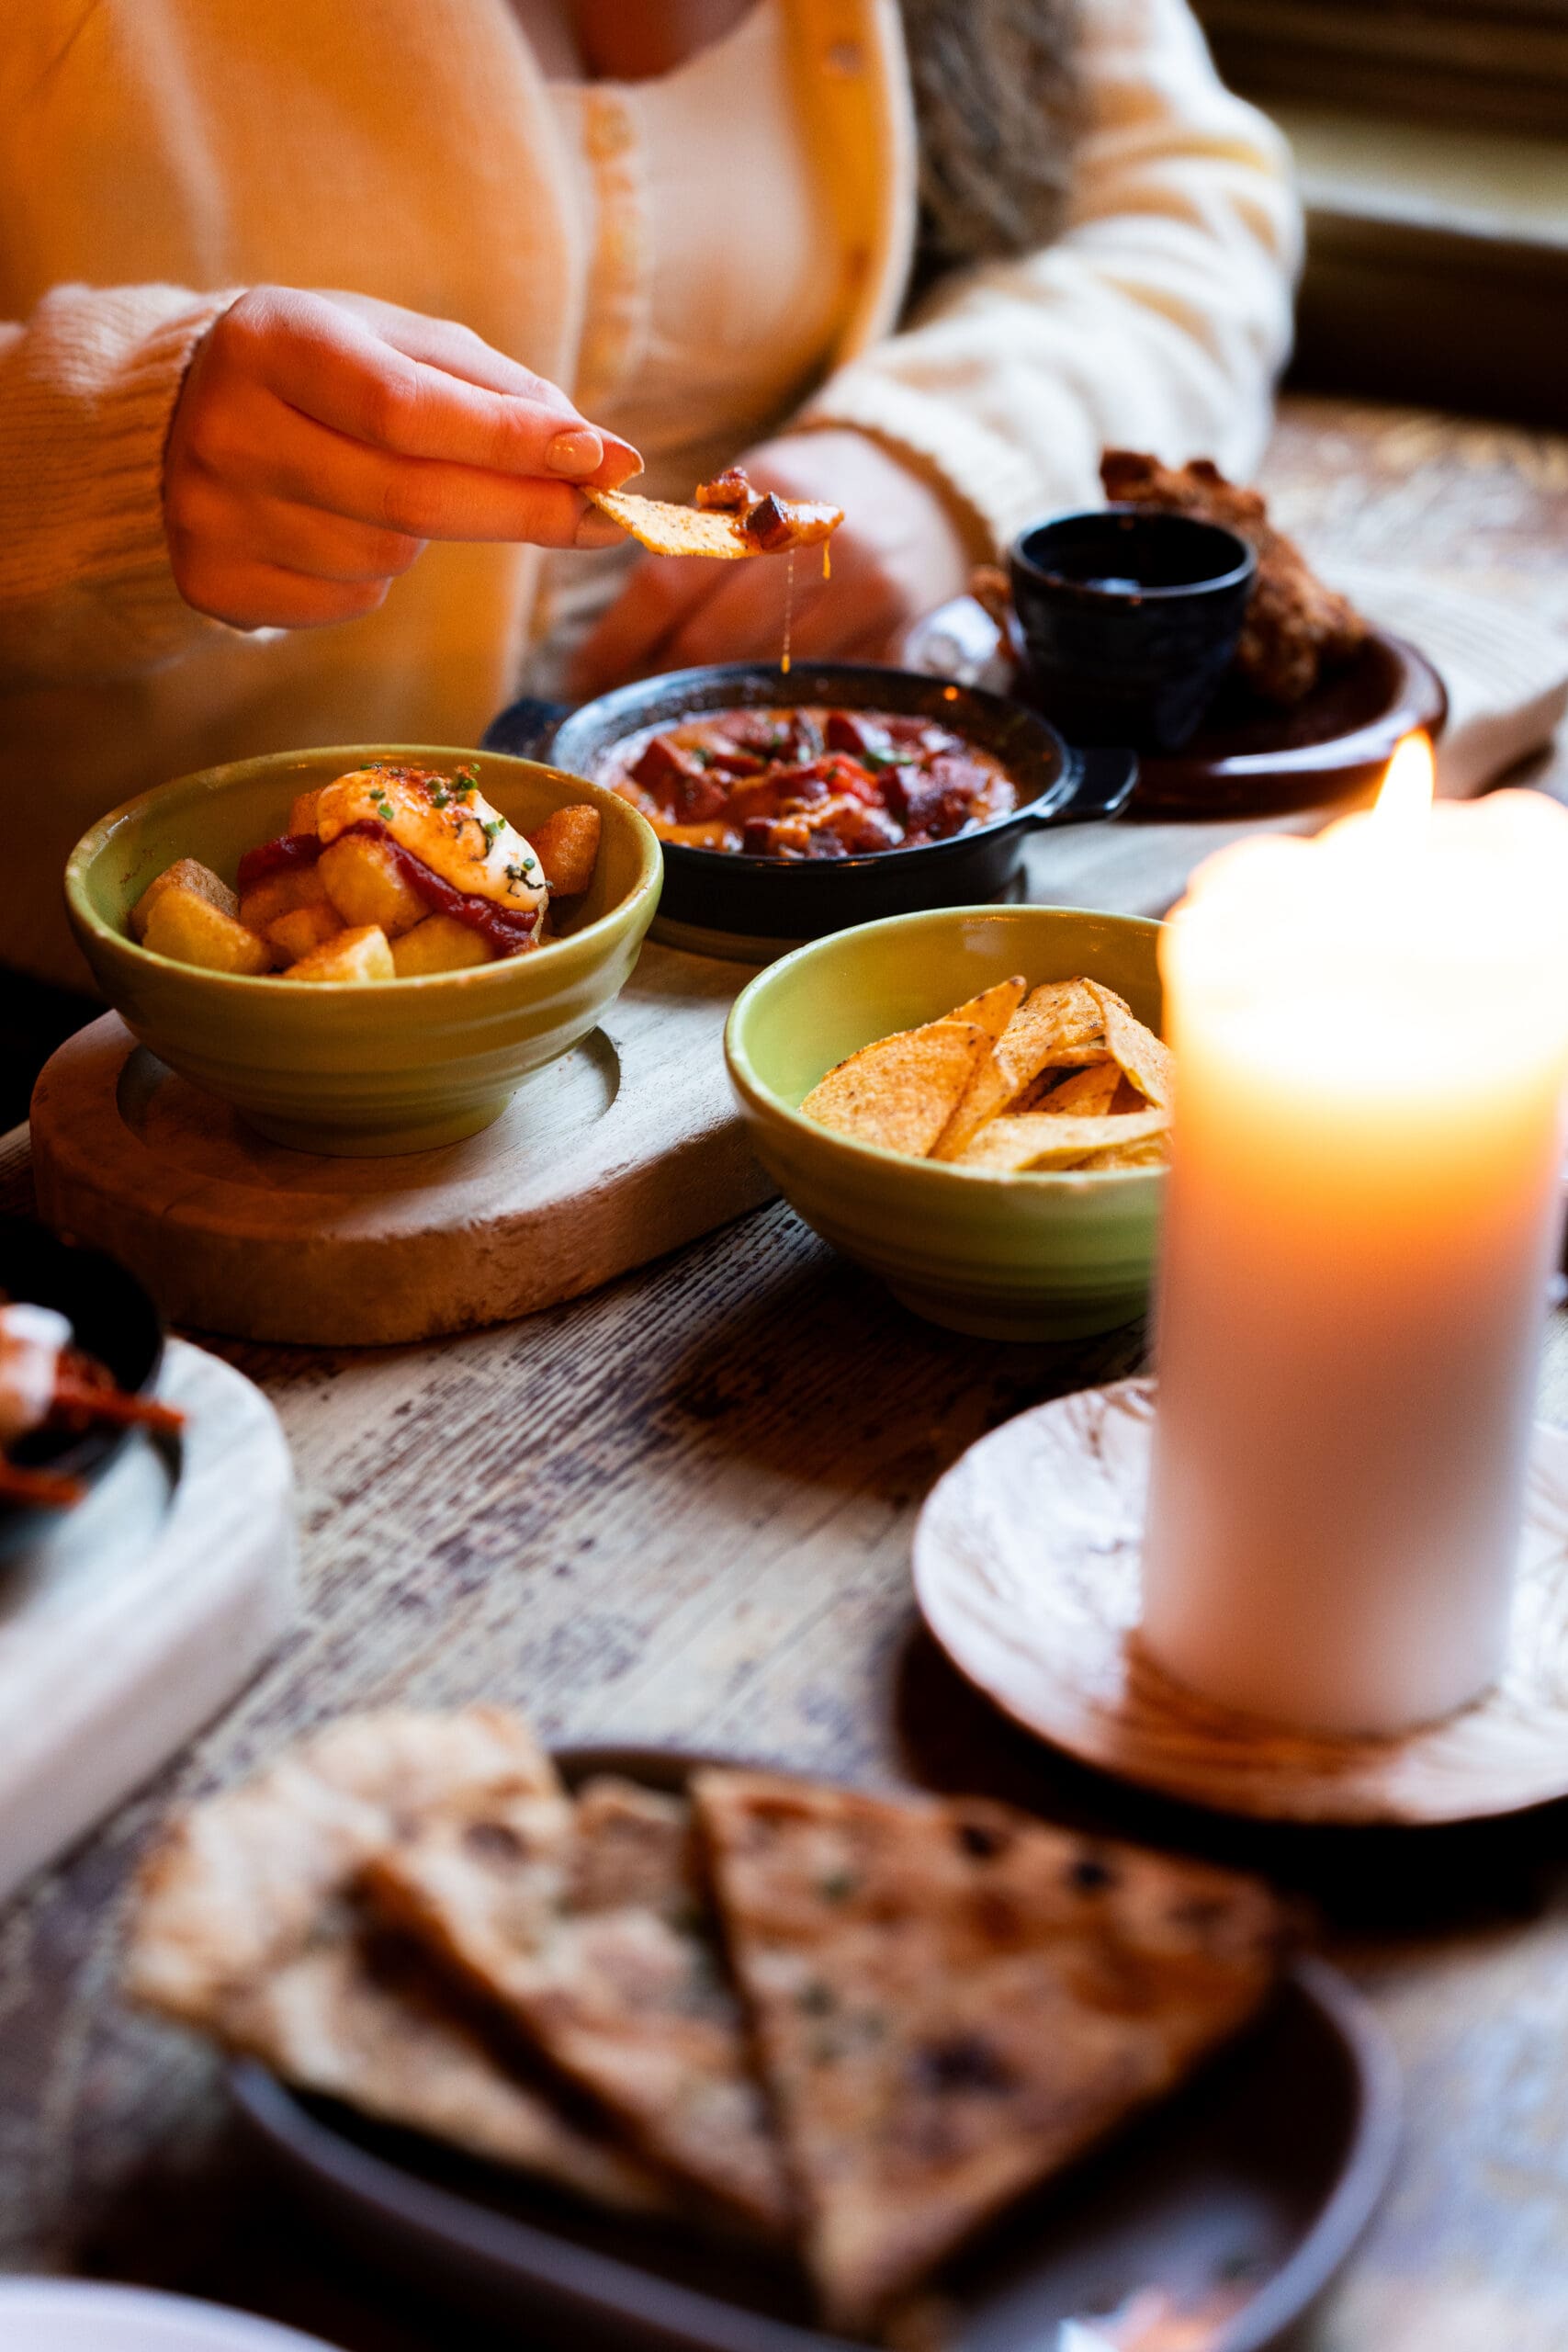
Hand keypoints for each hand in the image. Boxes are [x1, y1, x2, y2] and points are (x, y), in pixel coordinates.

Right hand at [164, 288, 640, 630]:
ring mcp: (209, 512)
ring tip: (385, 488)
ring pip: (383, 560)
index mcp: (273, 339)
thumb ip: (503, 395)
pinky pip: (346, 603)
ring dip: (424, 538)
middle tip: (599, 516)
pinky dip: (372, 576)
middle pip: (408, 499)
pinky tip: (338, 527)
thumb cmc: (327, 374)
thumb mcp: (404, 348)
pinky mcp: (212, 581)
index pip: (407, 408)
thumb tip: (607, 459)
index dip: (510, 442)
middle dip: (521, 510)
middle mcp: (226, 427)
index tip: (600, 459)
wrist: (184, 414)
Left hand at [568, 428, 973, 695]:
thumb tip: (616, 626)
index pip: (668, 580)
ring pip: (758, 672)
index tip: (581, 676)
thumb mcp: (753, 486)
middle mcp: (815, 546)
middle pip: (709, 639)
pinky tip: (737, 708)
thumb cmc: (814, 489)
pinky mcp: (892, 638)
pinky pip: (813, 687)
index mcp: (763, 496)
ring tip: (666, 709)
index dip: (618, 640)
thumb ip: (693, 543)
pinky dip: (767, 701)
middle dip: (653, 678)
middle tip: (619, 702)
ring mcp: (861, 597)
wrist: (926, 481)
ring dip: (703, 698)